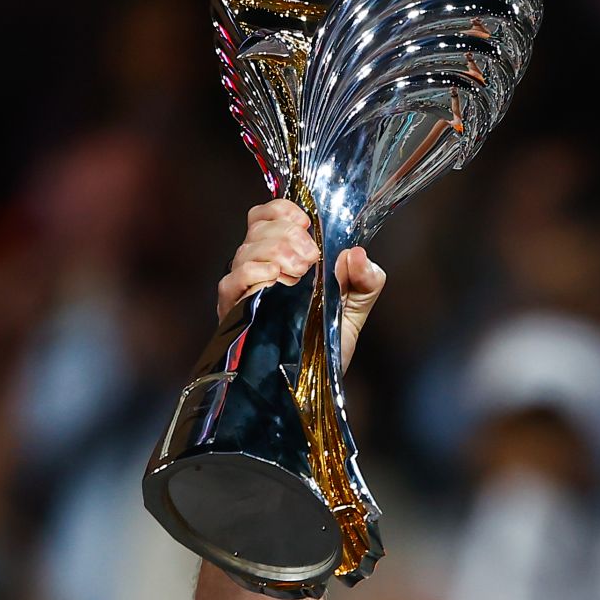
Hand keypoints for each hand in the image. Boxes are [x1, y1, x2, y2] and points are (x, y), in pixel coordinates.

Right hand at [215, 200, 388, 372]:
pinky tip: (275, 280)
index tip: (306, 224)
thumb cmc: (326, 345)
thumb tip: (358, 255)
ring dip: (276, 252)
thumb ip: (366, 280)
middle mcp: (258, 268)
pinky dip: (254, 273)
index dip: (283, 210)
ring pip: (247, 250)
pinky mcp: (234, 313)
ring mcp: (244, 290)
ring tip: (300, 272)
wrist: (313, 388)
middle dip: (288, 235)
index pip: (266, 216)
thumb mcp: (355, 308)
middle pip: (258, 229)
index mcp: (281, 257)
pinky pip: (233, 281)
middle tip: (310, 257)